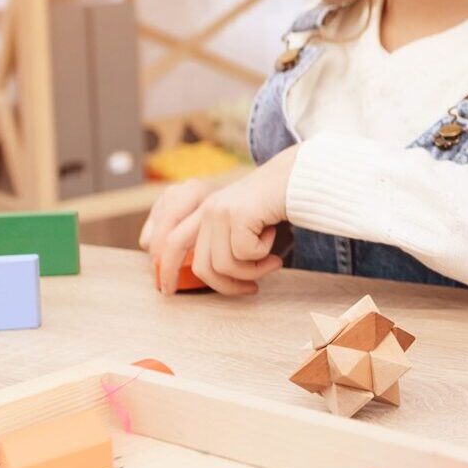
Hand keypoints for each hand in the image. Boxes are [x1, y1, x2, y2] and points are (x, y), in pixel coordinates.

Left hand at [153, 157, 292, 296]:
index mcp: (204, 210)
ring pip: (225, 265)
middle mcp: (207, 209)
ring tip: (273, 261)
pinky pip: (245, 253)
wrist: (300, 177)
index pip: (171, 243)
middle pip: (202, 266)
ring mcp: (220, 210)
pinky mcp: (238, 213)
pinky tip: (273, 236)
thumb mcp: (243, 225)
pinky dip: (264, 253)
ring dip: (254, 271)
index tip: (169, 290)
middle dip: (226, 287)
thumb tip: (215, 278)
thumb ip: (224, 244)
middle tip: (251, 289)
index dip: (166, 269)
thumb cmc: (276, 206)